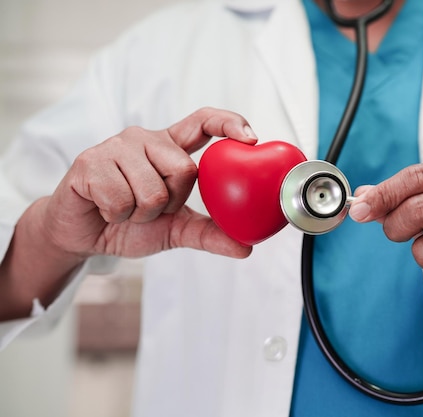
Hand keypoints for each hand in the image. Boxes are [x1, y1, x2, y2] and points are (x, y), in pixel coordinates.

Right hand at [42, 107, 256, 259]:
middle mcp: (145, 139)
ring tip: (125, 209)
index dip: (228, 124)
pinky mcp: (89, 161)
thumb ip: (209, 234)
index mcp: (170, 148)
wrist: (83, 236)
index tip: (250, 138)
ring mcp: (115, 146)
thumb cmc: (130, 224)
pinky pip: (120, 198)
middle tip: (149, 207)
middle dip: (171, 202)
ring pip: (152, 189)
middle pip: (183, 169)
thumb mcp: (176, 230)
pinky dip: (116, 214)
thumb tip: (245, 248)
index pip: (203, 122)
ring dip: (141, 213)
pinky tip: (105, 208)